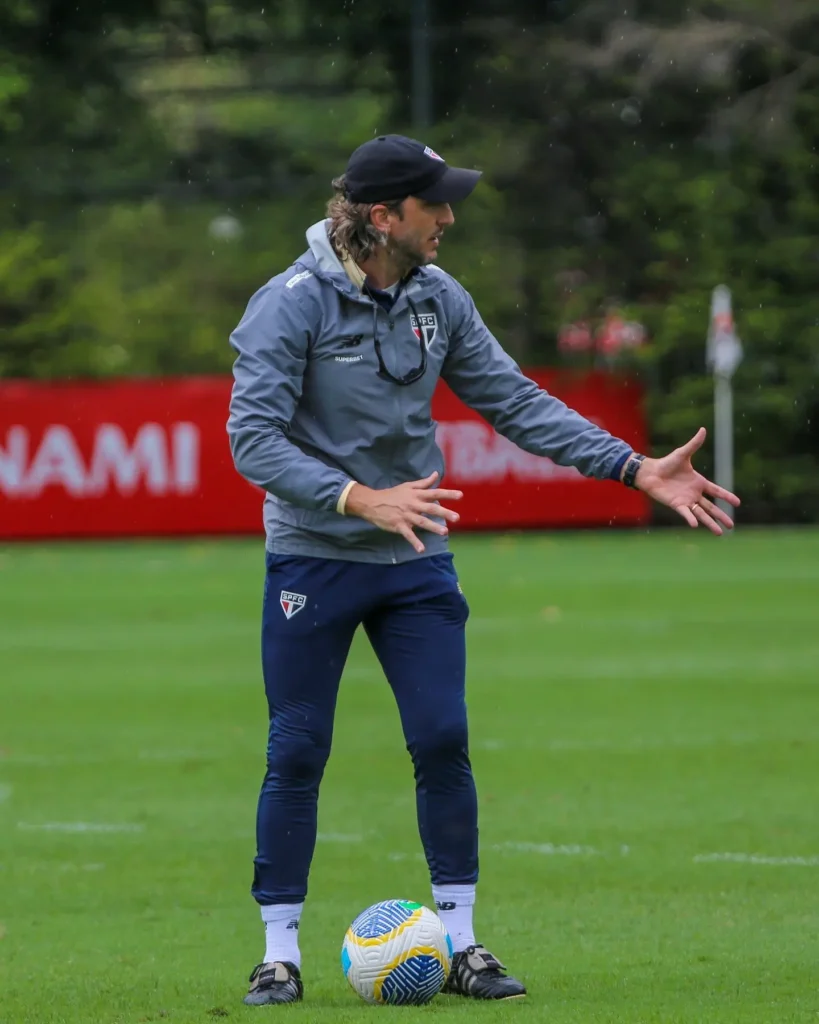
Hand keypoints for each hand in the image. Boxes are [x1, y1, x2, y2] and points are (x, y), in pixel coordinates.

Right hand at [345, 472, 461, 553]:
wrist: (372, 503)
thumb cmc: (392, 494)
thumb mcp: (408, 486)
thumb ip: (424, 482)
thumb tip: (437, 474)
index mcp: (416, 495)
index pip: (435, 492)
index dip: (448, 494)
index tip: (461, 495)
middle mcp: (413, 505)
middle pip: (431, 508)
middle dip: (444, 512)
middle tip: (457, 518)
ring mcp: (406, 516)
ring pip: (422, 522)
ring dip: (433, 527)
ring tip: (444, 532)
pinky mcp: (399, 525)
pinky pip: (408, 535)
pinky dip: (414, 542)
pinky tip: (421, 550)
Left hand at [631, 428, 739, 534]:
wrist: (650, 472)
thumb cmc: (666, 463)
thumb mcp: (683, 454)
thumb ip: (694, 444)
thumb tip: (703, 429)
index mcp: (699, 482)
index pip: (716, 491)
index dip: (726, 496)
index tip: (738, 503)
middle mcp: (694, 493)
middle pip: (711, 507)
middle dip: (721, 516)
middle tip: (732, 526)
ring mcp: (686, 500)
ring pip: (701, 514)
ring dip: (710, 523)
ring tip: (720, 533)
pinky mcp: (676, 504)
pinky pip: (686, 513)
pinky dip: (691, 519)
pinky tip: (697, 526)